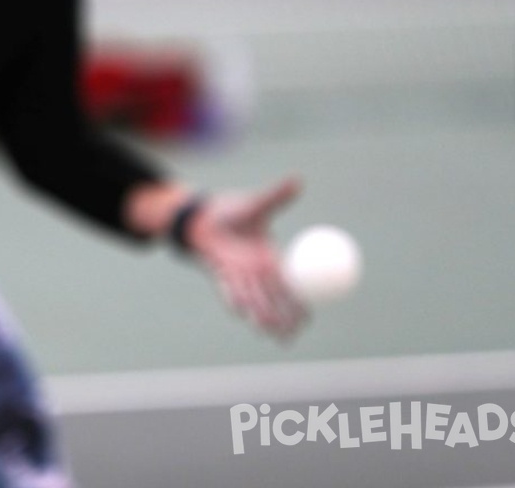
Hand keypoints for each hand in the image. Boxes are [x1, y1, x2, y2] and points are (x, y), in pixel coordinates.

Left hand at [187, 177, 305, 339]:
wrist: (203, 217)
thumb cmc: (233, 213)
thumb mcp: (256, 205)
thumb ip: (276, 196)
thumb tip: (298, 179)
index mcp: (271, 258)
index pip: (290, 285)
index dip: (301, 301)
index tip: (311, 316)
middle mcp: (256, 271)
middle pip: (274, 301)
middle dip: (284, 319)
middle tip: (294, 335)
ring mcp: (238, 274)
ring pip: (254, 299)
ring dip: (262, 316)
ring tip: (273, 333)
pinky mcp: (219, 272)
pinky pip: (228, 288)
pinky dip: (234, 299)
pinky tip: (241, 313)